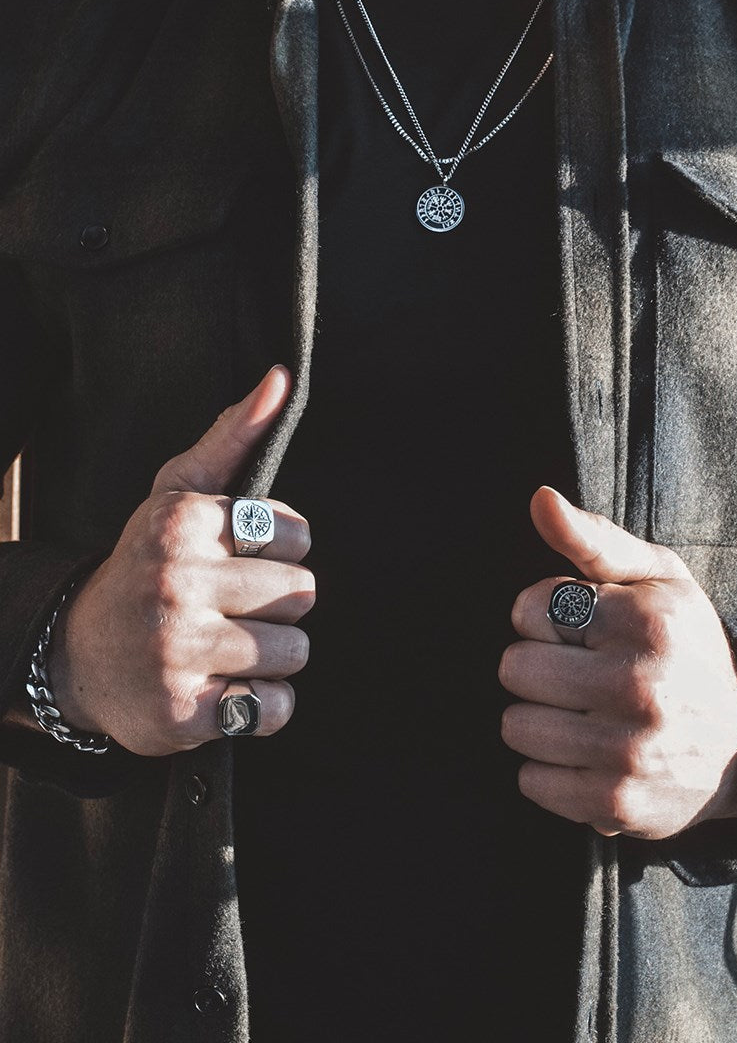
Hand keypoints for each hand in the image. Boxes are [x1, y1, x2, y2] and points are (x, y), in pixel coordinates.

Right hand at [46, 365, 314, 755]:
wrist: (80, 654)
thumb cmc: (149, 564)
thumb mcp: (178, 493)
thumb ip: (233, 435)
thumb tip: (281, 378)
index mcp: (180, 524)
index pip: (296, 535)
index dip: (281, 552)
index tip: (244, 561)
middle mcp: (176, 585)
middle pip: (302, 594)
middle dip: (278, 604)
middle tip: (235, 609)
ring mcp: (177, 652)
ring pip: (296, 651)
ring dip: (272, 656)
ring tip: (228, 648)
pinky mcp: (184, 714)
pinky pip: (276, 707)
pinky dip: (262, 705)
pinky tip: (226, 688)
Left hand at [499, 487, 736, 838]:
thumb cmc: (685, 642)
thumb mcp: (655, 577)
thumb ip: (592, 538)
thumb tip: (539, 499)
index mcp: (644, 621)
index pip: (529, 609)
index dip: (544, 617)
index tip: (577, 629)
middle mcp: (639, 685)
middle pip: (514, 668)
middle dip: (537, 666)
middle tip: (577, 673)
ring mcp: (629, 750)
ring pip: (516, 727)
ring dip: (539, 720)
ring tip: (581, 713)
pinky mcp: (619, 804)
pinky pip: (532, 783)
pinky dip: (549, 770)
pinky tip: (585, 753)